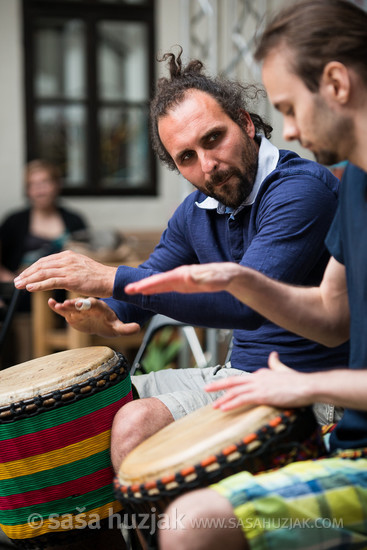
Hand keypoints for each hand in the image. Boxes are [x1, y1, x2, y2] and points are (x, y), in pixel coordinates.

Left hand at [14, 251, 116, 297]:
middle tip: (17, 280)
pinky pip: (50, 282)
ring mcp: (68, 269)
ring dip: (29, 279)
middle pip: (41, 265)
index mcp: (68, 255)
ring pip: (43, 273)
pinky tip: (30, 288)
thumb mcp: (81, 267)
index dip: (32, 268)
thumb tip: (58, 272)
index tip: (24, 274)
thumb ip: (69, 267)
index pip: (45, 261)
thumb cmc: (98, 276)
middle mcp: (67, 260)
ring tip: (19, 285)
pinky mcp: (71, 279)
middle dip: (27, 273)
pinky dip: (39, 285)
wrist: (110, 279)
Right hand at [48, 297, 139, 336]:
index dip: (89, 303)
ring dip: (63, 306)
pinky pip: (63, 310)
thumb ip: (127, 328)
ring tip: (55, 304)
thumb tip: (137, 328)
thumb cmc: (110, 323)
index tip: (83, 302)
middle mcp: (88, 306)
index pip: (95, 304)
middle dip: (75, 304)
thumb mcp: (118, 327)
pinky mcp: (72, 314)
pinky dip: (56, 306)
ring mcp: (79, 309)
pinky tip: (50, 302)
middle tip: (67, 303)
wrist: (103, 321)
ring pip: (70, 306)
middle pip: (80, 304)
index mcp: (99, 307)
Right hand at [125, 262, 242, 294]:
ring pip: (163, 283)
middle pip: (161, 280)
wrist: (234, 276)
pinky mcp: (186, 285)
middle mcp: (184, 275)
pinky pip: (169, 287)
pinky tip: (150, 291)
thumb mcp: (221, 278)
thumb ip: (206, 278)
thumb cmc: (229, 276)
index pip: (166, 279)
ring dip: (148, 287)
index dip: (151, 284)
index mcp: (189, 274)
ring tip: (133, 290)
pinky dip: (158, 289)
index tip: (139, 287)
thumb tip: (188, 277)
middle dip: (144, 285)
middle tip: (129, 289)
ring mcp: (184, 280)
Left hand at [205, 352, 312, 410]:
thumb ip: (276, 363)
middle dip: (218, 385)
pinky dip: (231, 403)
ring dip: (223, 398)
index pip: (242, 380)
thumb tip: (273, 354)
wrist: (308, 385)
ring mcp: (259, 386)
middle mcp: (257, 377)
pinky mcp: (262, 395)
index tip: (222, 390)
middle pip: (233, 381)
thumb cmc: (299, 382)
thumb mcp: (284, 370)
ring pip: (235, 391)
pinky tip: (223, 407)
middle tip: (206, 389)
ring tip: (214, 405)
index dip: (231, 385)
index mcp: (261, 373)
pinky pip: (242, 399)